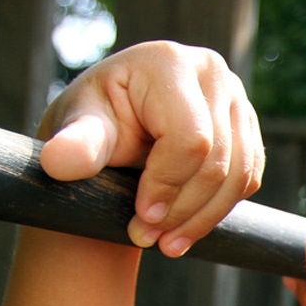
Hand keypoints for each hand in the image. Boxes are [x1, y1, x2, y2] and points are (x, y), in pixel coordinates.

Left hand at [37, 41, 263, 257]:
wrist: (114, 129)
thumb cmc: (93, 124)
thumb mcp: (80, 129)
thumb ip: (76, 144)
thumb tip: (58, 162)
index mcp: (169, 63)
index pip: (189, 137)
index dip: (168, 184)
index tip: (141, 217)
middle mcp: (211, 73)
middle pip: (217, 160)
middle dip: (183, 209)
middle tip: (148, 238)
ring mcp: (236, 99)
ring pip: (238, 175)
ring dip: (203, 219)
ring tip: (167, 242)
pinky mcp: (247, 129)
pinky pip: (248, 180)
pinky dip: (218, 211)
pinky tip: (186, 227)